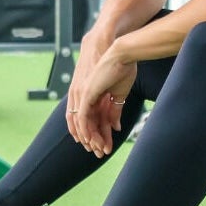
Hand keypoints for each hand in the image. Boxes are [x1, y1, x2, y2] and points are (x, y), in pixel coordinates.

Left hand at [66, 41, 135, 157]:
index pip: (91, 118)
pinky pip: (82, 116)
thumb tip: (115, 127)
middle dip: (92, 139)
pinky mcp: (85, 94)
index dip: (97, 132)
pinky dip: (86, 130)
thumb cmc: (123, 67)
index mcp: (91, 94)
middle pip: (84, 123)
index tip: (104, 144)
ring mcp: (82, 94)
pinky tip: (91, 140)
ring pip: (82, 122)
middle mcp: (83, 95)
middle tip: (100, 152)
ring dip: (90, 138)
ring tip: (99, 149)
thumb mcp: (119, 94)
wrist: (121, 53)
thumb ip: (114, 111)